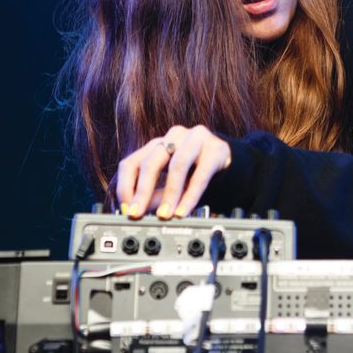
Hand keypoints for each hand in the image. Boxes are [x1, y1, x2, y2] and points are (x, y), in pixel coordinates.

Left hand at [115, 125, 232, 218]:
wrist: (228, 158)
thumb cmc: (195, 169)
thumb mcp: (171, 183)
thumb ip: (155, 194)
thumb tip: (139, 211)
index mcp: (157, 144)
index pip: (131, 163)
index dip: (125, 188)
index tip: (127, 210)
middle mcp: (173, 137)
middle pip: (151, 162)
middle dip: (142, 191)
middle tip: (138, 214)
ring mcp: (196, 139)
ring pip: (177, 165)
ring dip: (169, 194)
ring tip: (165, 215)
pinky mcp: (216, 149)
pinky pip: (201, 175)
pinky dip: (190, 196)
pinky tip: (184, 211)